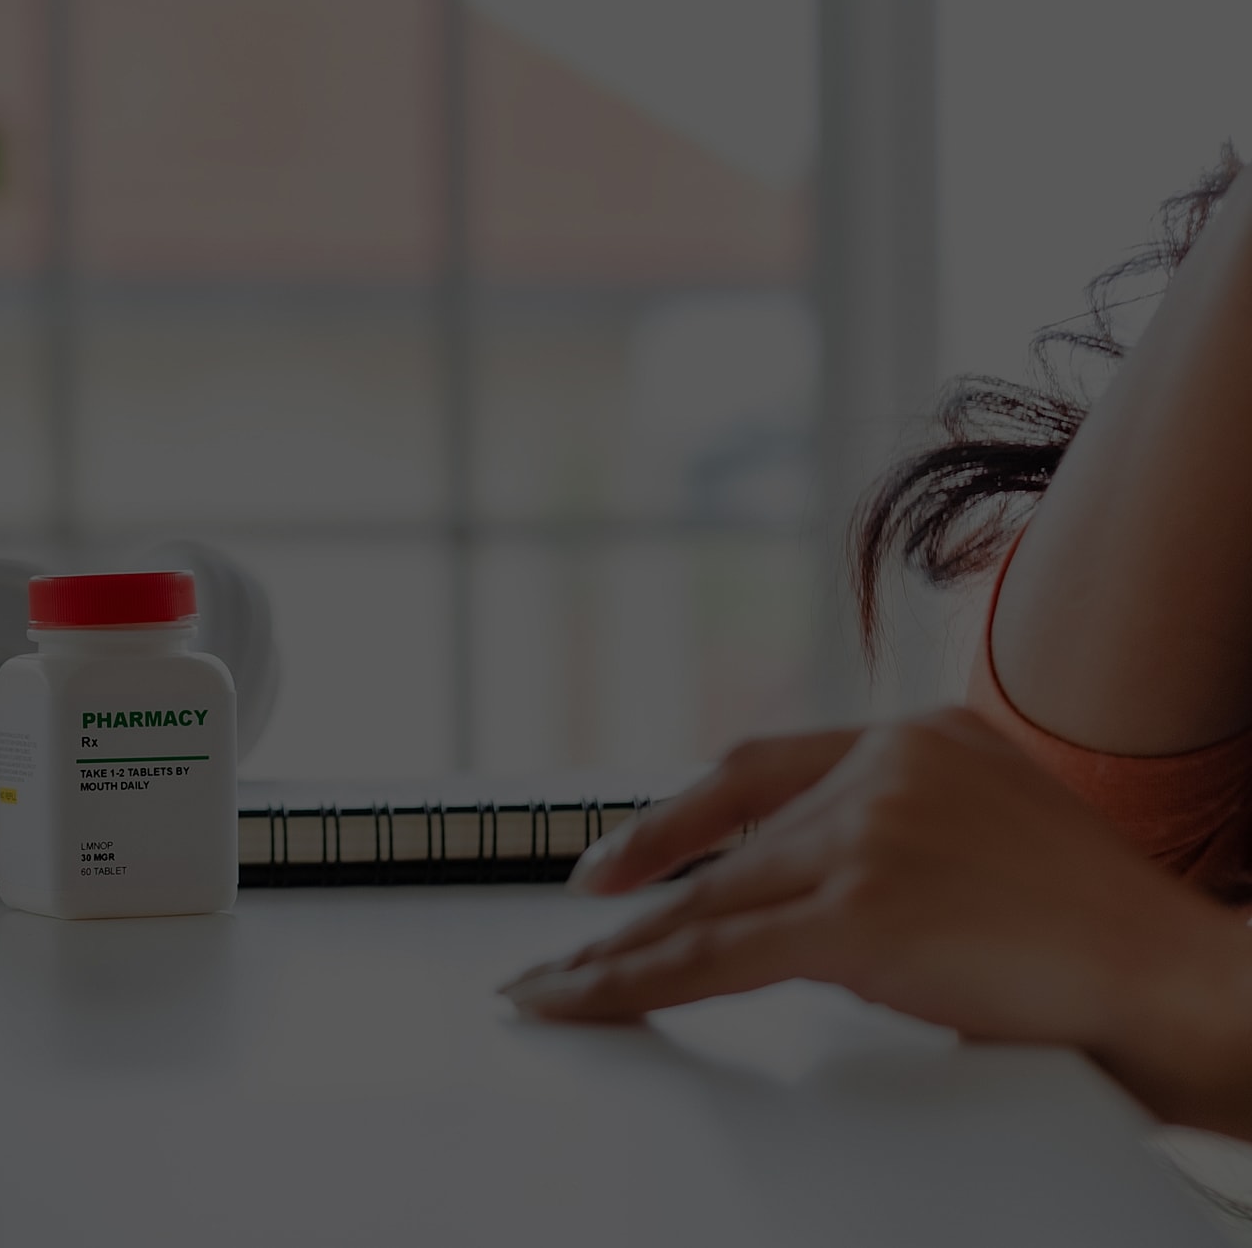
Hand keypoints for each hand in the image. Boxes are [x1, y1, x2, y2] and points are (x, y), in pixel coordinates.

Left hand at [501, 708, 1251, 1135]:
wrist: (1177, 976)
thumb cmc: (1108, 935)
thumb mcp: (1001, 842)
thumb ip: (912, 843)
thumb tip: (825, 902)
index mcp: (923, 737)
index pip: (764, 766)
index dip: (683, 814)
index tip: (623, 855)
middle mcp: (886, 768)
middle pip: (727, 843)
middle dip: (640, 897)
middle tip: (570, 933)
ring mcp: (868, 835)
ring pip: (708, 903)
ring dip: (619, 953)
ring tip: (554, 984)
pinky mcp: (856, 912)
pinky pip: (715, 954)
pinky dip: (635, 981)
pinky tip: (586, 995)